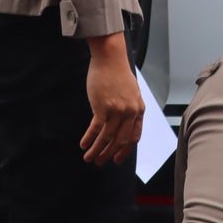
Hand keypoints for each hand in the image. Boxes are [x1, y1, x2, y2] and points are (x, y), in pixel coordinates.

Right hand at [81, 32, 143, 165]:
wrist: (111, 59)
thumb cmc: (119, 75)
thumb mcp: (131, 94)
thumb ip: (129, 109)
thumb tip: (122, 125)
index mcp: (139, 110)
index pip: (134, 137)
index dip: (125, 150)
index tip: (116, 159)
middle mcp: (130, 113)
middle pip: (120, 141)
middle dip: (108, 154)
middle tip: (99, 163)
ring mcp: (117, 110)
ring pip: (107, 138)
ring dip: (96, 150)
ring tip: (88, 158)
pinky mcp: (103, 107)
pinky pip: (96, 129)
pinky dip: (89, 139)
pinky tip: (83, 145)